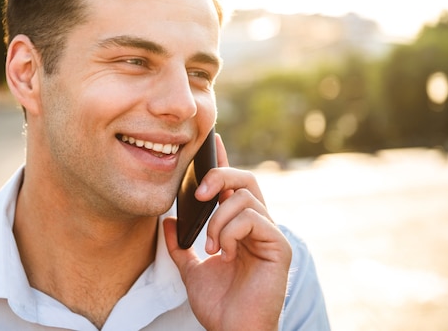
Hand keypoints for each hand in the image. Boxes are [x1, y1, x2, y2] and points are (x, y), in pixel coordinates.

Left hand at [163, 134, 291, 330]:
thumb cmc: (219, 305)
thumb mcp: (191, 269)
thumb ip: (180, 245)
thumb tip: (168, 220)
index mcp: (240, 228)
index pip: (234, 186)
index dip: (223, 162)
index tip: (212, 142)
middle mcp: (258, 226)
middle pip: (245, 179)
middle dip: (219, 176)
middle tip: (198, 193)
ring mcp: (270, 235)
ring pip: (245, 197)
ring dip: (218, 218)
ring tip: (210, 244)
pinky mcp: (279, 247)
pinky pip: (252, 218)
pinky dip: (229, 231)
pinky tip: (224, 252)